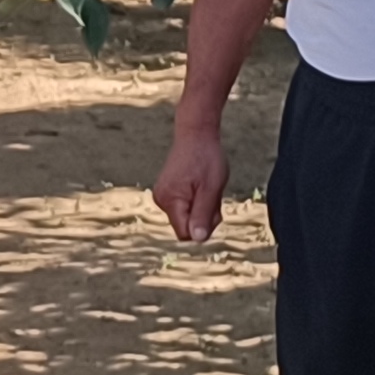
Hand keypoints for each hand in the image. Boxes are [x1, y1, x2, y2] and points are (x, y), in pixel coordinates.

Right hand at [154, 121, 228, 245]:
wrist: (196, 134)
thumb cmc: (206, 158)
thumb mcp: (211, 188)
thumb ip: (203, 214)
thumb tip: (198, 239)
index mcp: (171, 200)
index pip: (185, 233)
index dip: (202, 228)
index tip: (213, 210)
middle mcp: (161, 200)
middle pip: (185, 227)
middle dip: (203, 218)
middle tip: (213, 196)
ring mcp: (162, 196)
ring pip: (186, 218)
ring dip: (201, 209)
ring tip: (206, 188)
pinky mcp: (167, 192)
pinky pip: (183, 208)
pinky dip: (195, 202)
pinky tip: (200, 186)